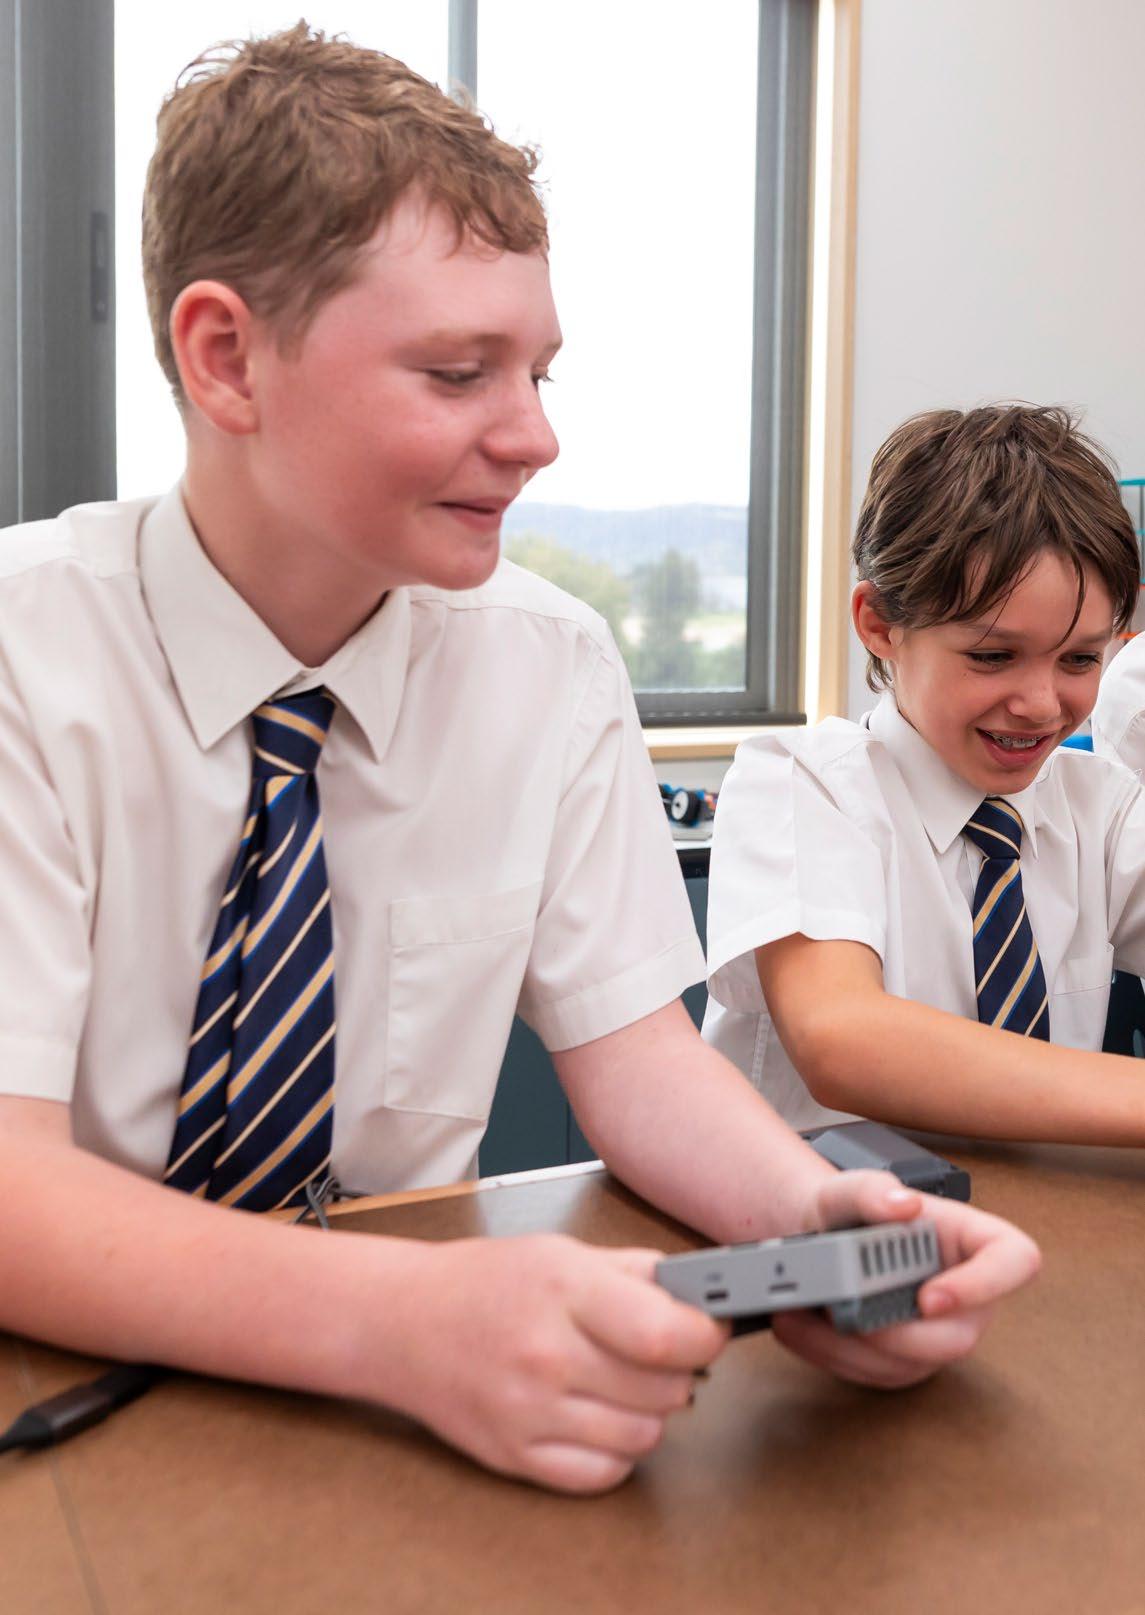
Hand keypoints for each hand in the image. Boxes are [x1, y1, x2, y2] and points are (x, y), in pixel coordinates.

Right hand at [386, 1233, 727, 1493]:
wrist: (402, 1321)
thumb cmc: (483, 1282)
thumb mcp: (561, 1252)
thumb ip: (635, 1272)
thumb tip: (699, 1294)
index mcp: (564, 1291)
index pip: (668, 1333)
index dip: (705, 1335)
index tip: (709, 1329)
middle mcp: (547, 1355)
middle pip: (665, 1389)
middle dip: (680, 1370)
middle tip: (662, 1352)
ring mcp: (530, 1412)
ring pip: (643, 1436)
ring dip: (650, 1411)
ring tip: (625, 1382)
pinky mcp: (516, 1456)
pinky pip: (603, 1474)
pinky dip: (616, 1451)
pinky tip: (600, 1416)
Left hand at [771, 1169, 1040, 1387]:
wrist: (814, 1243)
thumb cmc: (844, 1212)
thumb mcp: (846, 1188)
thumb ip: (871, 1190)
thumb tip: (903, 1205)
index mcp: (970, 1240)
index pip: (1016, 1260)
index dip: (985, 1285)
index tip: (928, 1296)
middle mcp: (966, 1294)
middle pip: (958, 1337)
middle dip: (893, 1332)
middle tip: (841, 1313)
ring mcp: (937, 1333)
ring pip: (910, 1365)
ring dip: (847, 1346)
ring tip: (798, 1312)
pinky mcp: (903, 1362)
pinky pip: (875, 1375)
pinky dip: (830, 1356)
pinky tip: (799, 1328)